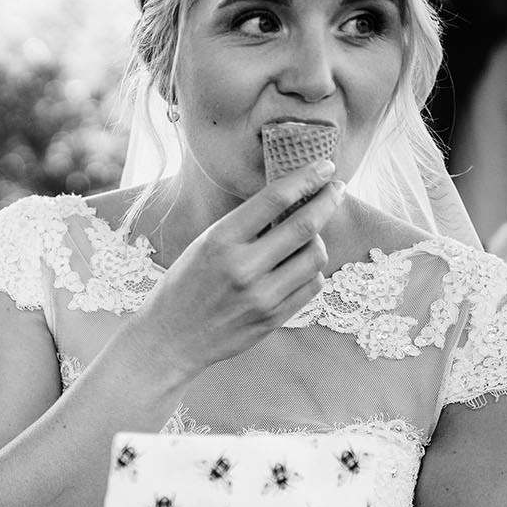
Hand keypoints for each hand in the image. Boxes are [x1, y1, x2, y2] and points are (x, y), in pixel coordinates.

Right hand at [125, 163, 343, 381]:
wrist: (169, 339)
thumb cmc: (183, 286)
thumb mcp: (203, 245)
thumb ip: (244, 227)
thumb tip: (291, 201)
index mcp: (219, 241)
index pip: (274, 199)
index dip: (306, 178)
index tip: (325, 166)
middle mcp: (242, 267)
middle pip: (305, 226)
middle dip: (328, 201)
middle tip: (337, 189)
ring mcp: (261, 296)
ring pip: (316, 257)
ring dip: (318, 240)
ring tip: (307, 238)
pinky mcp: (272, 319)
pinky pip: (312, 286)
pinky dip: (312, 271)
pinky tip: (299, 267)